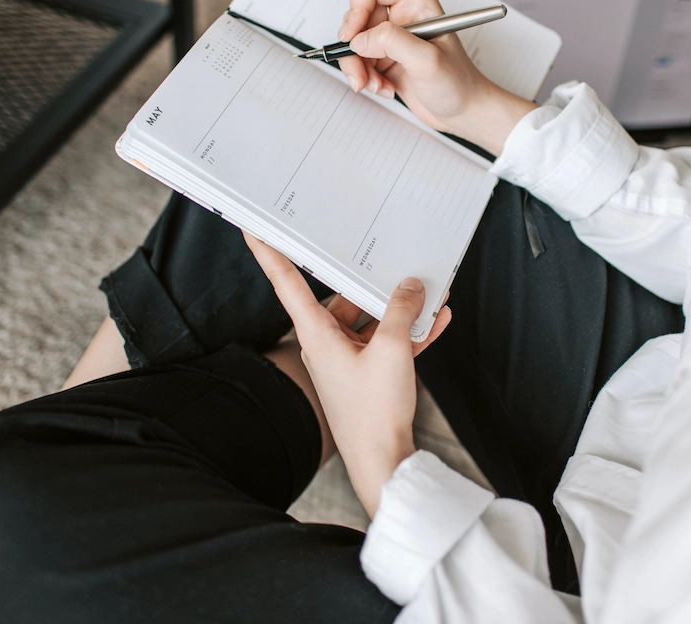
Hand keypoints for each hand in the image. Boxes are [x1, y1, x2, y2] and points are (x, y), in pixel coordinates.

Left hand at [244, 232, 451, 516]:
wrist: (383, 463)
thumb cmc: (374, 413)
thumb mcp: (393, 350)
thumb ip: (402, 311)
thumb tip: (410, 286)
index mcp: (316, 334)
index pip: (286, 281)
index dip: (269, 252)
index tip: (253, 227)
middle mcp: (325, 344)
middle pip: (343, 299)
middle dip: (371, 283)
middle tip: (389, 259)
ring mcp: (346, 360)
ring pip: (370, 321)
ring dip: (399, 310)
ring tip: (429, 292)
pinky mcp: (366, 375)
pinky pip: (386, 344)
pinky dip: (409, 332)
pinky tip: (436, 320)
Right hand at [336, 0, 537, 154]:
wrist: (464, 111)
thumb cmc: (459, 83)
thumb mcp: (427, 61)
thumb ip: (393, 42)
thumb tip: (360, 39)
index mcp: (415, 1)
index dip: (356, 8)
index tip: (353, 37)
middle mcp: (401, 14)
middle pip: (355, 16)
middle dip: (354, 48)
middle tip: (362, 72)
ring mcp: (392, 37)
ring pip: (353, 42)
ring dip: (358, 68)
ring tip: (376, 85)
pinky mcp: (385, 57)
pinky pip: (358, 61)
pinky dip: (365, 78)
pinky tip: (384, 88)